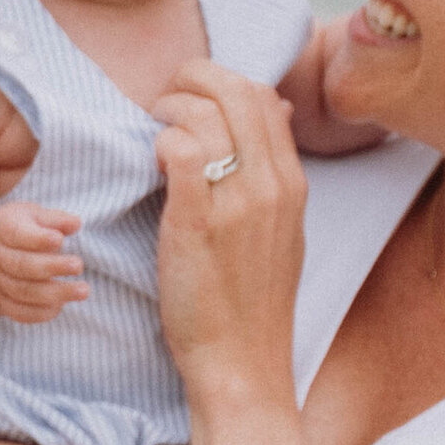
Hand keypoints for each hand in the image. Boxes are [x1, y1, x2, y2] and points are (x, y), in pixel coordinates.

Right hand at [0, 202, 85, 322]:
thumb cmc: (22, 229)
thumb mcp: (34, 215)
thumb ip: (55, 220)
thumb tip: (76, 224)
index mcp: (3, 229)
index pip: (16, 234)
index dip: (37, 239)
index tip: (59, 239)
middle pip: (21, 266)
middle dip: (52, 267)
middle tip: (79, 266)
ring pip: (23, 292)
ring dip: (55, 293)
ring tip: (83, 290)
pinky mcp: (2, 302)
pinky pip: (20, 313)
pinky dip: (41, 312)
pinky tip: (61, 305)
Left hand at [152, 62, 305, 400]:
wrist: (241, 364)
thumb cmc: (251, 302)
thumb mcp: (282, 229)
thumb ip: (276, 170)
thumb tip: (276, 108)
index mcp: (292, 183)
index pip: (263, 96)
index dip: (220, 83)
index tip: (191, 100)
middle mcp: (272, 186)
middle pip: (237, 90)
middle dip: (192, 79)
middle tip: (164, 102)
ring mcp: (238, 204)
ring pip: (206, 113)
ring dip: (169, 109)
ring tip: (153, 132)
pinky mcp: (197, 225)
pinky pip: (179, 151)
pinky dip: (160, 141)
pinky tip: (153, 164)